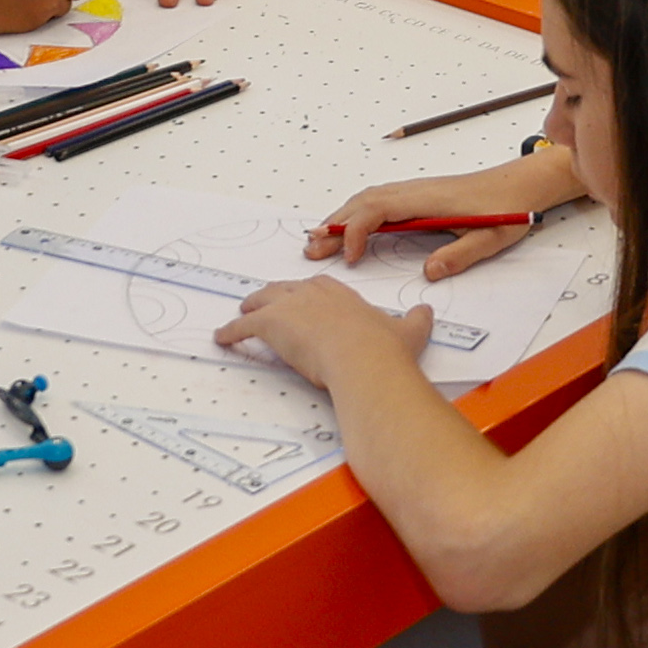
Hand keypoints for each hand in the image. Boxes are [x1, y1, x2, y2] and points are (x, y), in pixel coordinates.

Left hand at [215, 272, 431, 379]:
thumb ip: (415, 320)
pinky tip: (222, 337)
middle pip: (284, 290)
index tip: (304, 300)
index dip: (307, 296)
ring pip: (261, 302)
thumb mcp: (409, 330)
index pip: (317, 288)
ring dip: (249, 309)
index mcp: (340, 293)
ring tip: (241, 314)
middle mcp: (312, 294)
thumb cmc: (384, 348)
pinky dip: (230, 332)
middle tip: (263, 302)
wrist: (364, 359)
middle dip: (272, 296)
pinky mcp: (271, 325)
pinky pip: (243, 327)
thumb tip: (425, 312)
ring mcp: (289, 307)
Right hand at [306, 169, 553, 276]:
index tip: (349, 257)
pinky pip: (378, 201)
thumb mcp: (491, 237)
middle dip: (334, 225)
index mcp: (428, 200)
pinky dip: (356, 214)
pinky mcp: (418, 196)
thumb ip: (460, 255)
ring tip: (317, 241)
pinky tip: (348, 230)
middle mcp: (416, 191)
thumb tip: (430, 271)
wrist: (522, 184)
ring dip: (341, 218)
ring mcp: (415, 192)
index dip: (356, 231)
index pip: (378, 209)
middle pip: (363, 202)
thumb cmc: (508, 208)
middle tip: (310, 250)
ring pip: (368, 199)